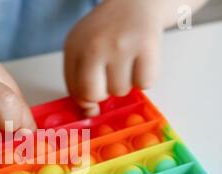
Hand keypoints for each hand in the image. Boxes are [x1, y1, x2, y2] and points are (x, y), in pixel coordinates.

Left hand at [64, 0, 163, 115]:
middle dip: (104, 93)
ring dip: (126, 83)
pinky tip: (140, 61)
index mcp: (74, 47)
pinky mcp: (146, 45)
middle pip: (94, 94)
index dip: (86, 100)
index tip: (94, 99)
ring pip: (121, 91)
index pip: (75, 91)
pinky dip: (145, 78)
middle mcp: (94, 45)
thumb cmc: (108, 31)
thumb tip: (90, 114)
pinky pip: (145, 83)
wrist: (136, 1)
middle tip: (110, 77)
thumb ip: (80, 81)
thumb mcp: (83, 49)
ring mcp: (120, 45)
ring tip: (126, 62)